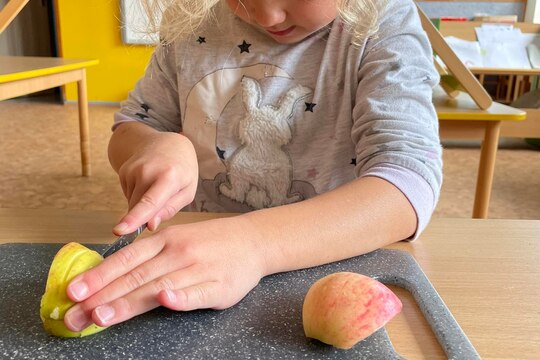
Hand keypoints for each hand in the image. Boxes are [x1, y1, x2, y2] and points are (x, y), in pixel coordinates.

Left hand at [63, 217, 265, 331]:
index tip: (73, 291)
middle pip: (136, 276)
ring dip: (129, 302)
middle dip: (102, 296)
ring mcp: (199, 270)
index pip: (127, 259)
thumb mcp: (177, 239)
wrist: (253, 240)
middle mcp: (179, 253)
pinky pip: (197, 294)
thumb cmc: (209, 243)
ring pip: (159, 287)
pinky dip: (181, 298)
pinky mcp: (219, 287)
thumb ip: (149, 256)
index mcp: (166, 240)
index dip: (99, 275)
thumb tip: (110, 275)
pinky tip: (165, 301)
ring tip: (102, 315)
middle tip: (75, 314)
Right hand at [113, 132, 197, 234]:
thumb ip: (169, 210)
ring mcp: (133, 169)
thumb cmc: (182, 170)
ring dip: (143, 204)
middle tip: (163, 199)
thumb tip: (150, 226)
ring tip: (157, 186)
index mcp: (169, 177)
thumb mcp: (187, 191)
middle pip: (138, 207)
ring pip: (132, 203)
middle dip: (146, 215)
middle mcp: (147, 171)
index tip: (120, 230)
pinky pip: (128, 195)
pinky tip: (148, 182)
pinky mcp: (124, 170)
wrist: (168, 144)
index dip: (135, 218)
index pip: (150, 202)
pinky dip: (138, 195)